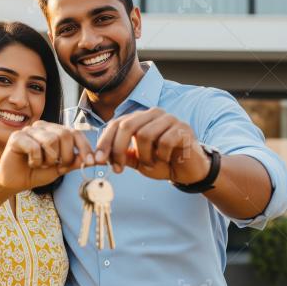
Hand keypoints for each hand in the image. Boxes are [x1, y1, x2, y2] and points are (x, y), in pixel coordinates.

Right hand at [0, 121, 94, 191]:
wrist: (15, 181)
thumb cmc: (37, 172)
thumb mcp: (60, 168)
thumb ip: (74, 162)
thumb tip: (93, 159)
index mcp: (55, 131)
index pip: (75, 132)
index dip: (85, 147)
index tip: (92, 162)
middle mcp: (43, 127)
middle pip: (64, 134)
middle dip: (66, 156)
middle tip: (58, 166)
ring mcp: (29, 130)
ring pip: (50, 140)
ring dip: (49, 159)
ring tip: (42, 165)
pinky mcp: (17, 137)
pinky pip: (34, 147)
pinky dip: (36, 160)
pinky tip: (31, 163)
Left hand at [94, 108, 208, 183]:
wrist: (188, 171)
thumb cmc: (162, 163)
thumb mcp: (137, 161)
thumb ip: (121, 156)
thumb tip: (98, 157)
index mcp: (139, 118)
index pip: (115, 124)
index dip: (105, 142)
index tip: (99, 161)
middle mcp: (153, 114)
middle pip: (126, 126)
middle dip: (118, 149)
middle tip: (119, 169)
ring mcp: (169, 119)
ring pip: (145, 134)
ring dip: (144, 156)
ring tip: (150, 164)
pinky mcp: (183, 128)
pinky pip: (165, 141)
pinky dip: (161, 155)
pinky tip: (165, 160)